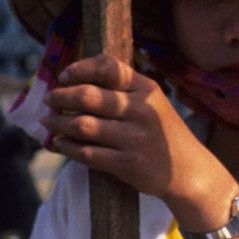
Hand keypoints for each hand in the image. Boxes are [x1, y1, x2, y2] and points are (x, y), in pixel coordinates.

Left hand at [43, 54, 237, 230]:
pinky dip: (67, 147)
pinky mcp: (128, 164)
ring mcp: (135, 138)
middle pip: (88, 96)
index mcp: (147, 90)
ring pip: (83, 125)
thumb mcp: (154, 104)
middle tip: (49, 100)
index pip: (108, 67)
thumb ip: (124, 92)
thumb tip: (74, 83)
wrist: (189, 171)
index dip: (80, 69)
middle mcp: (142, 111)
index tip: (64, 76)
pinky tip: (60, 143)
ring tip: (48, 122)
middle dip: (61, 96)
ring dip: (58, 123)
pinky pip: (87, 153)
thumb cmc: (163, 134)